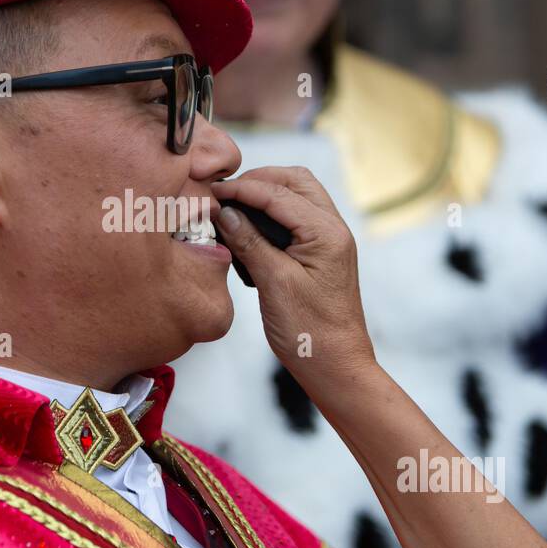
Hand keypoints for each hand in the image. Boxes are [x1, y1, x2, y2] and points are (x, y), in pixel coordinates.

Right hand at [211, 167, 375, 390]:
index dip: (242, 188)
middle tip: (225, 193)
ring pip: (297, 197)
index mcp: (327, 233)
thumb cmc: (310, 333)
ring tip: (234, 206)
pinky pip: (296, 219)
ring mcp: (328, 241)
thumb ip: (249, 243)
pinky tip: (249, 228)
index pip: (278, 194)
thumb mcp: (274, 284)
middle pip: (295, 181)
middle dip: (259, 181)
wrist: (335, 366)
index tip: (211, 191)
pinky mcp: (320, 255)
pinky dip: (272, 214)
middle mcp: (333, 230)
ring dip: (266, 194)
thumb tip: (225, 213)